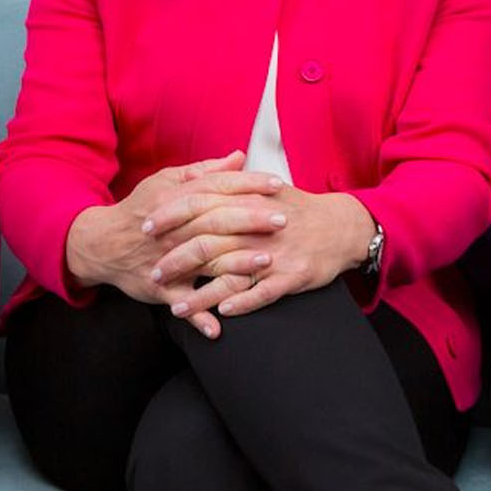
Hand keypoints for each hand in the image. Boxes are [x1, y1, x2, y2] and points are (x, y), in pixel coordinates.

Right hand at [63, 150, 283, 337]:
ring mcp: (168, 260)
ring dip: (235, 263)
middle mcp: (175, 228)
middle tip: (282, 219)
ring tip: (266, 261)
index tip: (277, 185)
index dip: (248, 184)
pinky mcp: (161, 288)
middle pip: (216, 221)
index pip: (218, 187)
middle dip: (251, 220)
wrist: (102, 244)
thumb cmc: (141, 208)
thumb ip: (205, 171)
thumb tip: (239, 157)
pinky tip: (219, 328)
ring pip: (205, 260)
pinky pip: (181, 303)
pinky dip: (197, 316)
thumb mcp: (167, 182)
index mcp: (177, 199)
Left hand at [148, 185, 374, 322]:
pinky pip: (264, 293)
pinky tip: (222, 313)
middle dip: (177, 260)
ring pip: (232, 275)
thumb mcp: (266, 188)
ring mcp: (276, 253)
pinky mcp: (293, 275)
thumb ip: (231, 182)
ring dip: (202, 295)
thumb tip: (197, 176)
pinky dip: (242, 302)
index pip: (201, 203)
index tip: (146, 226)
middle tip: (154, 273)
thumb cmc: (300, 210)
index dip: (171, 215)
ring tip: (177, 308)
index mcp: (250, 200)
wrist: (344, 226)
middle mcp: (260, 226)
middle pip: (209, 242)